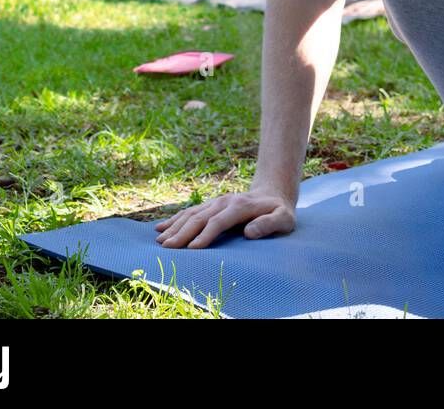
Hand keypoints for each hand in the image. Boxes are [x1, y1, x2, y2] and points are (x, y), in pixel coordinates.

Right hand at [153, 189, 296, 248]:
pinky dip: (174, 220)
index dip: (205, 234)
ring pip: (191, 214)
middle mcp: (225, 202)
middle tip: (167, 248)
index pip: (219, 221)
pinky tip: (160, 228)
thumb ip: (269, 224)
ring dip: (174, 227)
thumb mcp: (284, 218)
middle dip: (183, 233)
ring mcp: (216, 202)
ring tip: (159, 241)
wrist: (273, 194)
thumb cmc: (279, 212)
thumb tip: (249, 232)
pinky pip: (190, 212)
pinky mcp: (211, 205)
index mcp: (240, 206)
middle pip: (200, 217)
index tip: (192, 249)